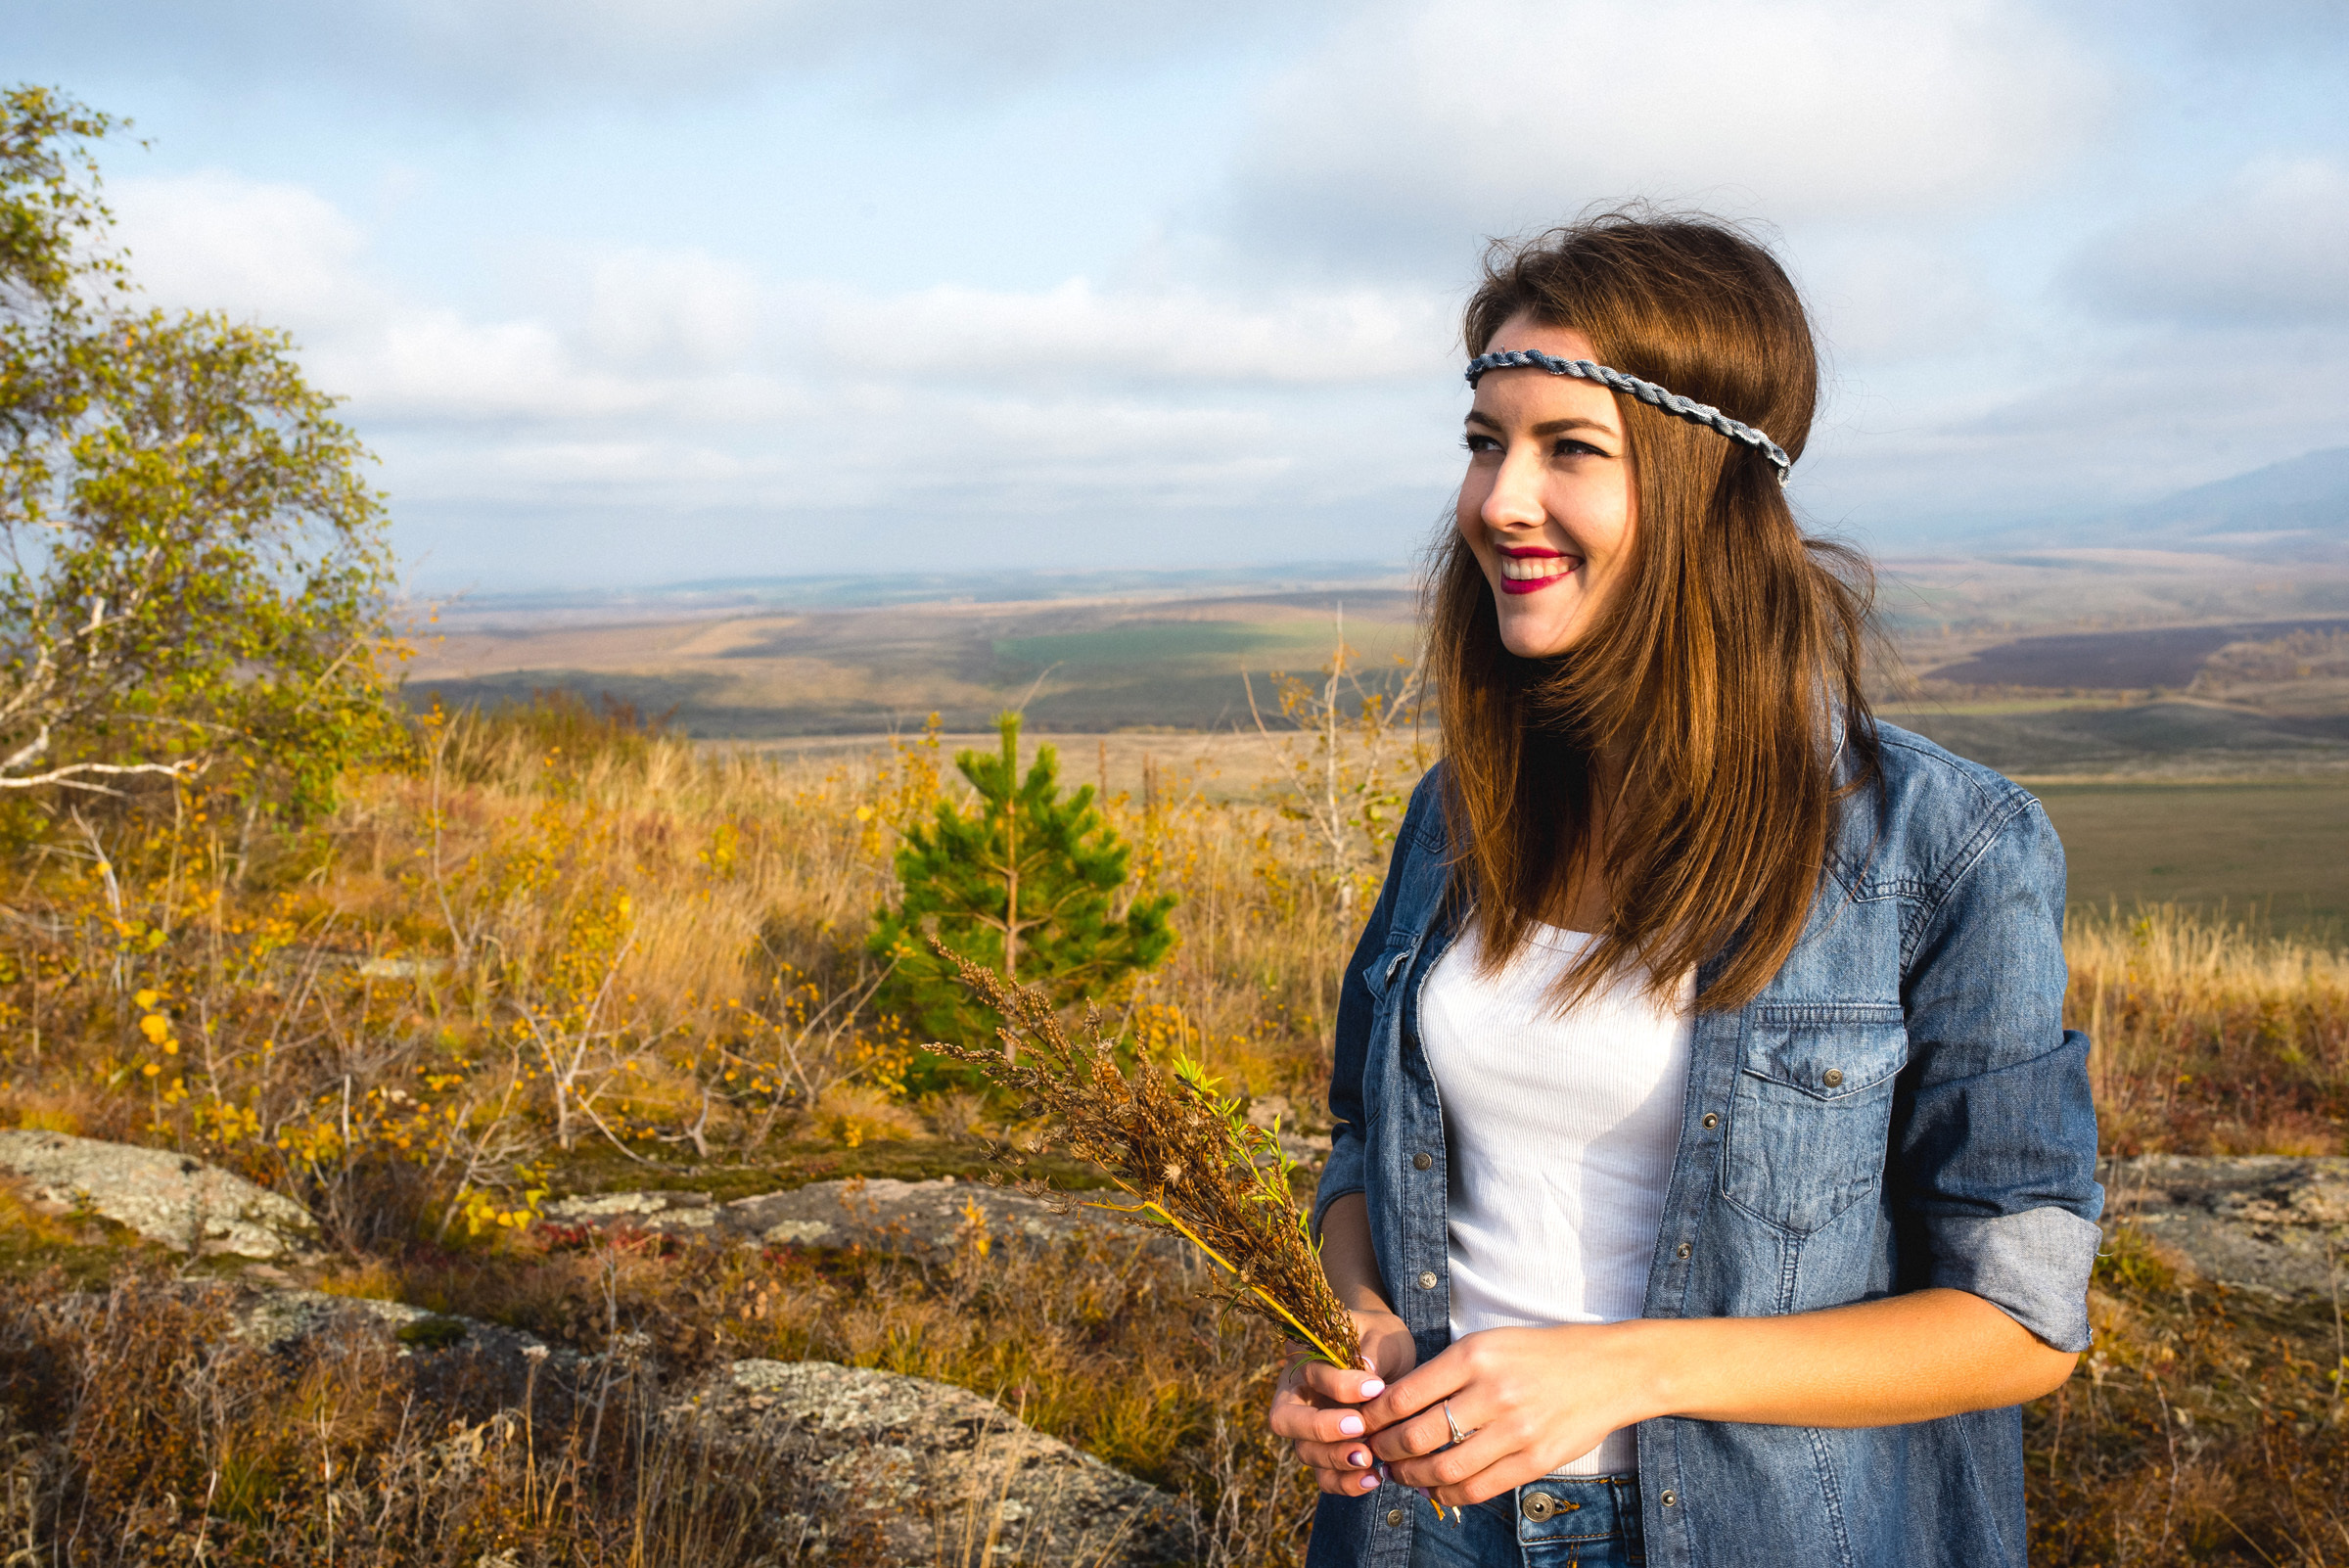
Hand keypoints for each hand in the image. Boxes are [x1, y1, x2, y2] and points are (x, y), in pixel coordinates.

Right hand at [1265, 1308, 1418, 1495]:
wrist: (1385, 1357)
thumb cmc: (1378, 1339)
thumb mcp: (1381, 1335)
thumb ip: (1374, 1349)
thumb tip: (1368, 1368)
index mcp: (1302, 1358)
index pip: (1311, 1374)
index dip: (1340, 1384)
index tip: (1376, 1388)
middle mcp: (1296, 1396)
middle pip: (1285, 1420)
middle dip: (1321, 1428)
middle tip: (1360, 1428)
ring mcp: (1307, 1429)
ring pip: (1304, 1452)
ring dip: (1335, 1459)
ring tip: (1370, 1460)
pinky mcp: (1325, 1454)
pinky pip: (1324, 1477)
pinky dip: (1345, 1483)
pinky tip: (1373, 1479)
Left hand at [1362, 1324, 1655, 1510]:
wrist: (1610, 1369)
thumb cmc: (1541, 1353)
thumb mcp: (1490, 1344)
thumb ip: (1447, 1372)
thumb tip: (1397, 1405)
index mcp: (1474, 1357)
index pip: (1404, 1395)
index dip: (1374, 1417)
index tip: (1363, 1424)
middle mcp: (1492, 1393)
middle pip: (1416, 1436)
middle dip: (1386, 1450)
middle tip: (1375, 1453)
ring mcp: (1516, 1431)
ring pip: (1444, 1470)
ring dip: (1412, 1478)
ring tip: (1402, 1474)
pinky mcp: (1535, 1460)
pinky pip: (1479, 1488)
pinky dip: (1449, 1495)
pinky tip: (1437, 1490)